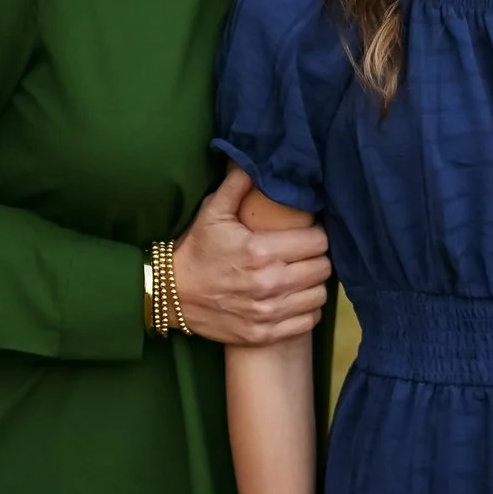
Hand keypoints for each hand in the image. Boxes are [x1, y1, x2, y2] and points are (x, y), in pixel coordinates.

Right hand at [173, 167, 329, 345]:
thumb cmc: (195, 250)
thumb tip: (256, 160)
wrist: (170, 294)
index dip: (315, 235)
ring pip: (319, 295)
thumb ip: (238, 183)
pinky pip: (307, 321)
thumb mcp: (213, 212)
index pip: (318, 241)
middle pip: (323, 268)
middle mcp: (269, 283)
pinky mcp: (264, 334)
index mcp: (261, 251)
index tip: (306, 234)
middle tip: (304, 254)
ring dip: (313, 284)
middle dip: (316, 258)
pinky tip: (294, 299)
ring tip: (300, 276)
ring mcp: (268, 312)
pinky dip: (306, 309)